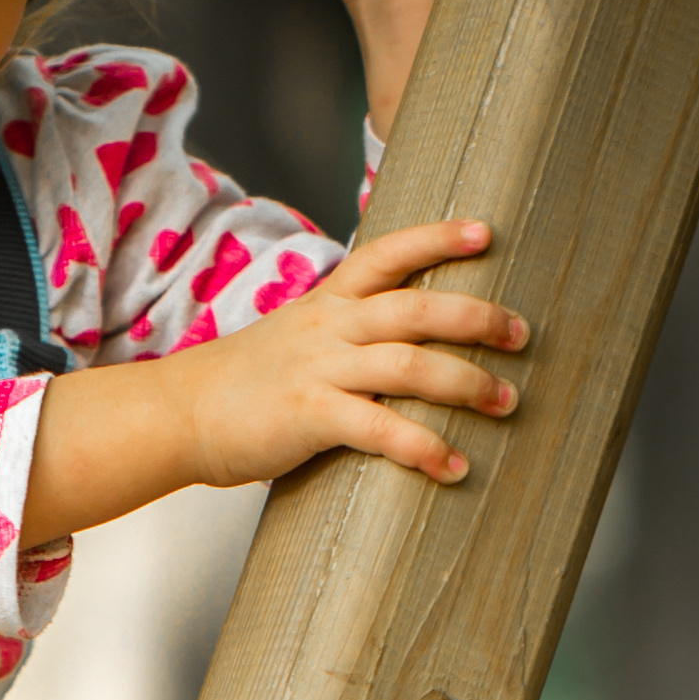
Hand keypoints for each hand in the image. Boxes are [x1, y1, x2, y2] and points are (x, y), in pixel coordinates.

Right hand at [173, 217, 523, 490]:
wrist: (177, 415)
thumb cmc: (239, 386)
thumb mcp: (293, 339)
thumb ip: (343, 335)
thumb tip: (400, 346)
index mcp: (326, 304)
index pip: (387, 254)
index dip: (437, 238)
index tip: (486, 233)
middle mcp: (329, 329)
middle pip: (418, 308)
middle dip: (478, 318)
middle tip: (521, 335)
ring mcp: (320, 371)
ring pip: (410, 364)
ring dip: (467, 383)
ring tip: (505, 402)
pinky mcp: (310, 417)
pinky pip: (381, 429)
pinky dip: (424, 447)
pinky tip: (453, 466)